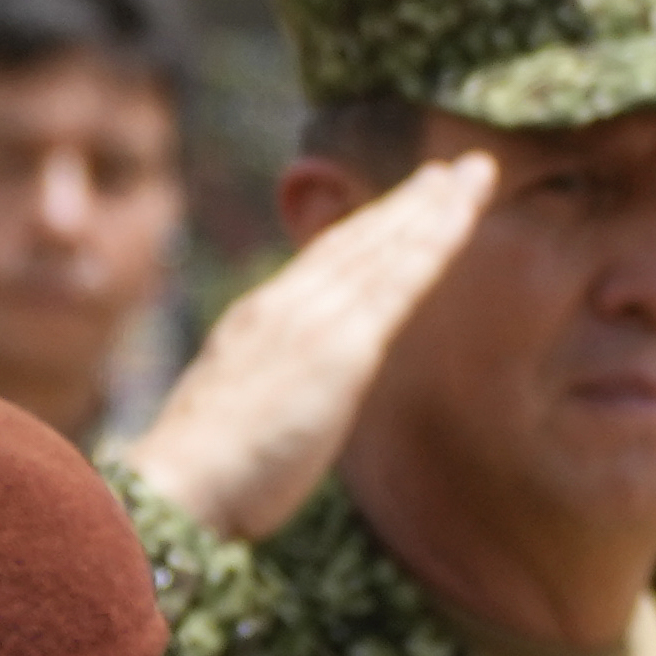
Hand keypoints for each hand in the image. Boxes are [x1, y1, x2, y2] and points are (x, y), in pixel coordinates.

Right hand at [120, 153, 498, 539]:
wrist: (180, 486)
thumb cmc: (204, 477)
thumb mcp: (242, 419)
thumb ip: (273, 395)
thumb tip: (291, 406)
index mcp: (263, 322)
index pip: (326, 262)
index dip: (370, 228)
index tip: (409, 202)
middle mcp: (288, 306)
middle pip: (360, 240)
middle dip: (411, 201)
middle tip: (458, 169)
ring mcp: (314, 320)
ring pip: (385, 248)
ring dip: (434, 206)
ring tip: (475, 174)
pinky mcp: (340, 348)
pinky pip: (398, 283)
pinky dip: (432, 244)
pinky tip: (462, 217)